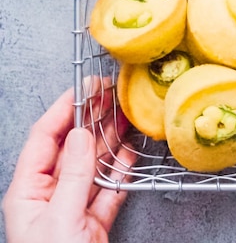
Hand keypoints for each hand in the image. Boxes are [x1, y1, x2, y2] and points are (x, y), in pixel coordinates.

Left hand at [2, 77, 135, 242]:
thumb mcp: (59, 218)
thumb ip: (73, 176)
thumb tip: (81, 136)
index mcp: (26, 191)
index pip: (45, 139)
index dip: (65, 110)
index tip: (86, 90)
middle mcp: (48, 195)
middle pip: (71, 148)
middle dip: (92, 120)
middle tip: (113, 97)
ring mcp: (72, 208)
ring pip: (94, 166)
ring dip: (111, 142)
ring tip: (127, 117)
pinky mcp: (93, 222)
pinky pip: (109, 190)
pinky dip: (122, 171)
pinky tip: (131, 154)